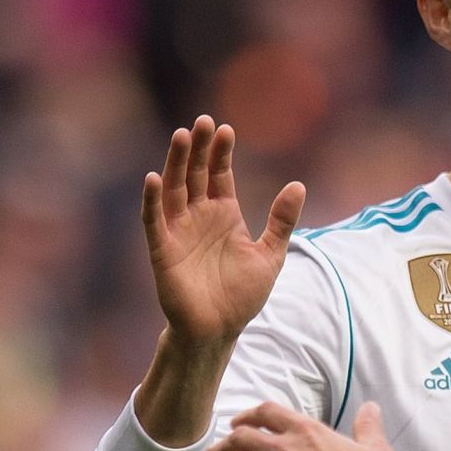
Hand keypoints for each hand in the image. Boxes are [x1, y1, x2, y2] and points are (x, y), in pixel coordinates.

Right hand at [144, 116, 305, 348]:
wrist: (219, 329)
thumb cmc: (242, 294)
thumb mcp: (271, 253)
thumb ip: (282, 220)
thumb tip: (298, 185)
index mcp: (224, 215)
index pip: (219, 175)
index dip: (220, 153)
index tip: (225, 129)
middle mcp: (199, 217)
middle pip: (195, 174)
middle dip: (197, 148)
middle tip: (202, 121)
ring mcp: (179, 231)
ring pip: (174, 189)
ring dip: (175, 163)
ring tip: (180, 136)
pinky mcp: (163, 249)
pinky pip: (154, 220)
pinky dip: (152, 199)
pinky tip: (154, 177)